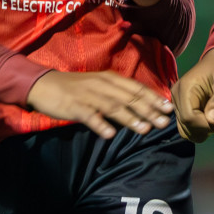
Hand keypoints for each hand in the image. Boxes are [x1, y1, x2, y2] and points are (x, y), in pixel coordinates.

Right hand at [26, 69, 173, 138]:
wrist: (44, 84)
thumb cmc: (76, 88)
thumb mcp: (100, 86)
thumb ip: (118, 94)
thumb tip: (142, 106)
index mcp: (110, 79)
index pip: (136, 88)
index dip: (154, 98)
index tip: (169, 108)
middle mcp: (102, 85)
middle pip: (129, 98)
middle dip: (149, 110)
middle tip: (164, 123)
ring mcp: (88, 95)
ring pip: (113, 107)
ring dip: (130, 118)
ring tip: (145, 129)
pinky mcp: (74, 106)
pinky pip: (89, 116)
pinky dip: (100, 124)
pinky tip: (110, 134)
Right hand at [173, 47, 213, 142]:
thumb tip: (211, 120)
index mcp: (185, 89)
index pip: (189, 118)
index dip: (205, 127)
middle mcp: (177, 96)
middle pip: (185, 125)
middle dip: (205, 129)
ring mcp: (179, 101)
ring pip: (186, 127)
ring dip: (205, 127)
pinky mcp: (184, 104)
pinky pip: (190, 121)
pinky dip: (203, 123)